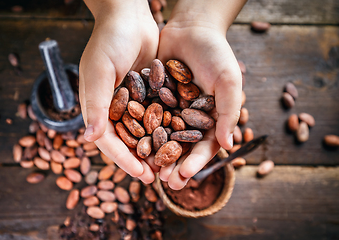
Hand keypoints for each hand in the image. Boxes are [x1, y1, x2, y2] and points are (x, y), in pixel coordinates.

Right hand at [79, 0, 158, 181]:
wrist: (129, 16)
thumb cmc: (109, 40)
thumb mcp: (100, 71)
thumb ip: (96, 104)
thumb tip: (90, 138)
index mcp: (97, 107)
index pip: (108, 141)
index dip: (123, 160)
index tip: (141, 174)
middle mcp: (114, 108)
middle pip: (127, 141)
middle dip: (141, 160)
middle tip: (157, 177)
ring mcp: (132, 101)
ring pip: (143, 132)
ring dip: (154, 149)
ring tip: (169, 165)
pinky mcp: (148, 93)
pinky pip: (157, 115)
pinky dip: (165, 129)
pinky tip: (178, 140)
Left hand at [157, 11, 242, 188]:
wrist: (192, 27)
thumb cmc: (216, 53)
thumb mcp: (228, 81)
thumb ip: (229, 113)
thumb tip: (229, 146)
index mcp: (212, 117)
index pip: (205, 146)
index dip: (196, 162)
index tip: (184, 176)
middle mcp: (191, 117)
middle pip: (183, 147)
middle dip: (174, 165)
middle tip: (166, 182)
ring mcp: (172, 109)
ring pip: (163, 137)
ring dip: (157, 154)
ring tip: (148, 170)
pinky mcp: (155, 98)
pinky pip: (147, 117)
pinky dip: (142, 131)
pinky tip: (134, 144)